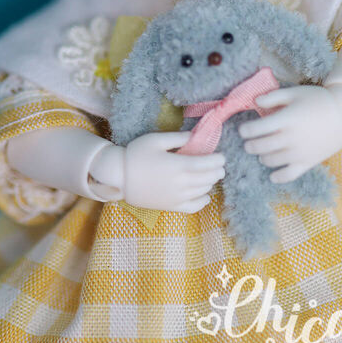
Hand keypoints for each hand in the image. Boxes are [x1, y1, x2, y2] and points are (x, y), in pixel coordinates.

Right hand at [91, 132, 225, 212]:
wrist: (119, 177)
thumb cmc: (136, 154)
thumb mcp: (156, 140)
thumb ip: (178, 138)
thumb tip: (195, 135)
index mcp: (179, 165)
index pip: (208, 164)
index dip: (218, 160)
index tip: (222, 155)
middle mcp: (182, 183)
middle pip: (209, 178)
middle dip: (217, 170)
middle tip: (219, 164)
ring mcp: (177, 197)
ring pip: (204, 191)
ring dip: (211, 182)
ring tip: (211, 174)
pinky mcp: (172, 206)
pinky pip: (194, 207)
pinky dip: (203, 200)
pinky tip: (205, 194)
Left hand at [238, 85, 341, 182]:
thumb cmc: (316, 100)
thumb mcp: (294, 92)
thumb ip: (273, 97)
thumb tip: (254, 101)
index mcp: (286, 119)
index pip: (257, 129)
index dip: (245, 130)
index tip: (243, 130)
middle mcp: (291, 137)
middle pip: (261, 146)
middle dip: (250, 145)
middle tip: (248, 142)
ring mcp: (299, 152)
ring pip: (271, 161)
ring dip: (262, 157)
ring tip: (261, 152)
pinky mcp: (308, 162)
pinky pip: (289, 175)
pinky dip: (278, 177)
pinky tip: (272, 174)